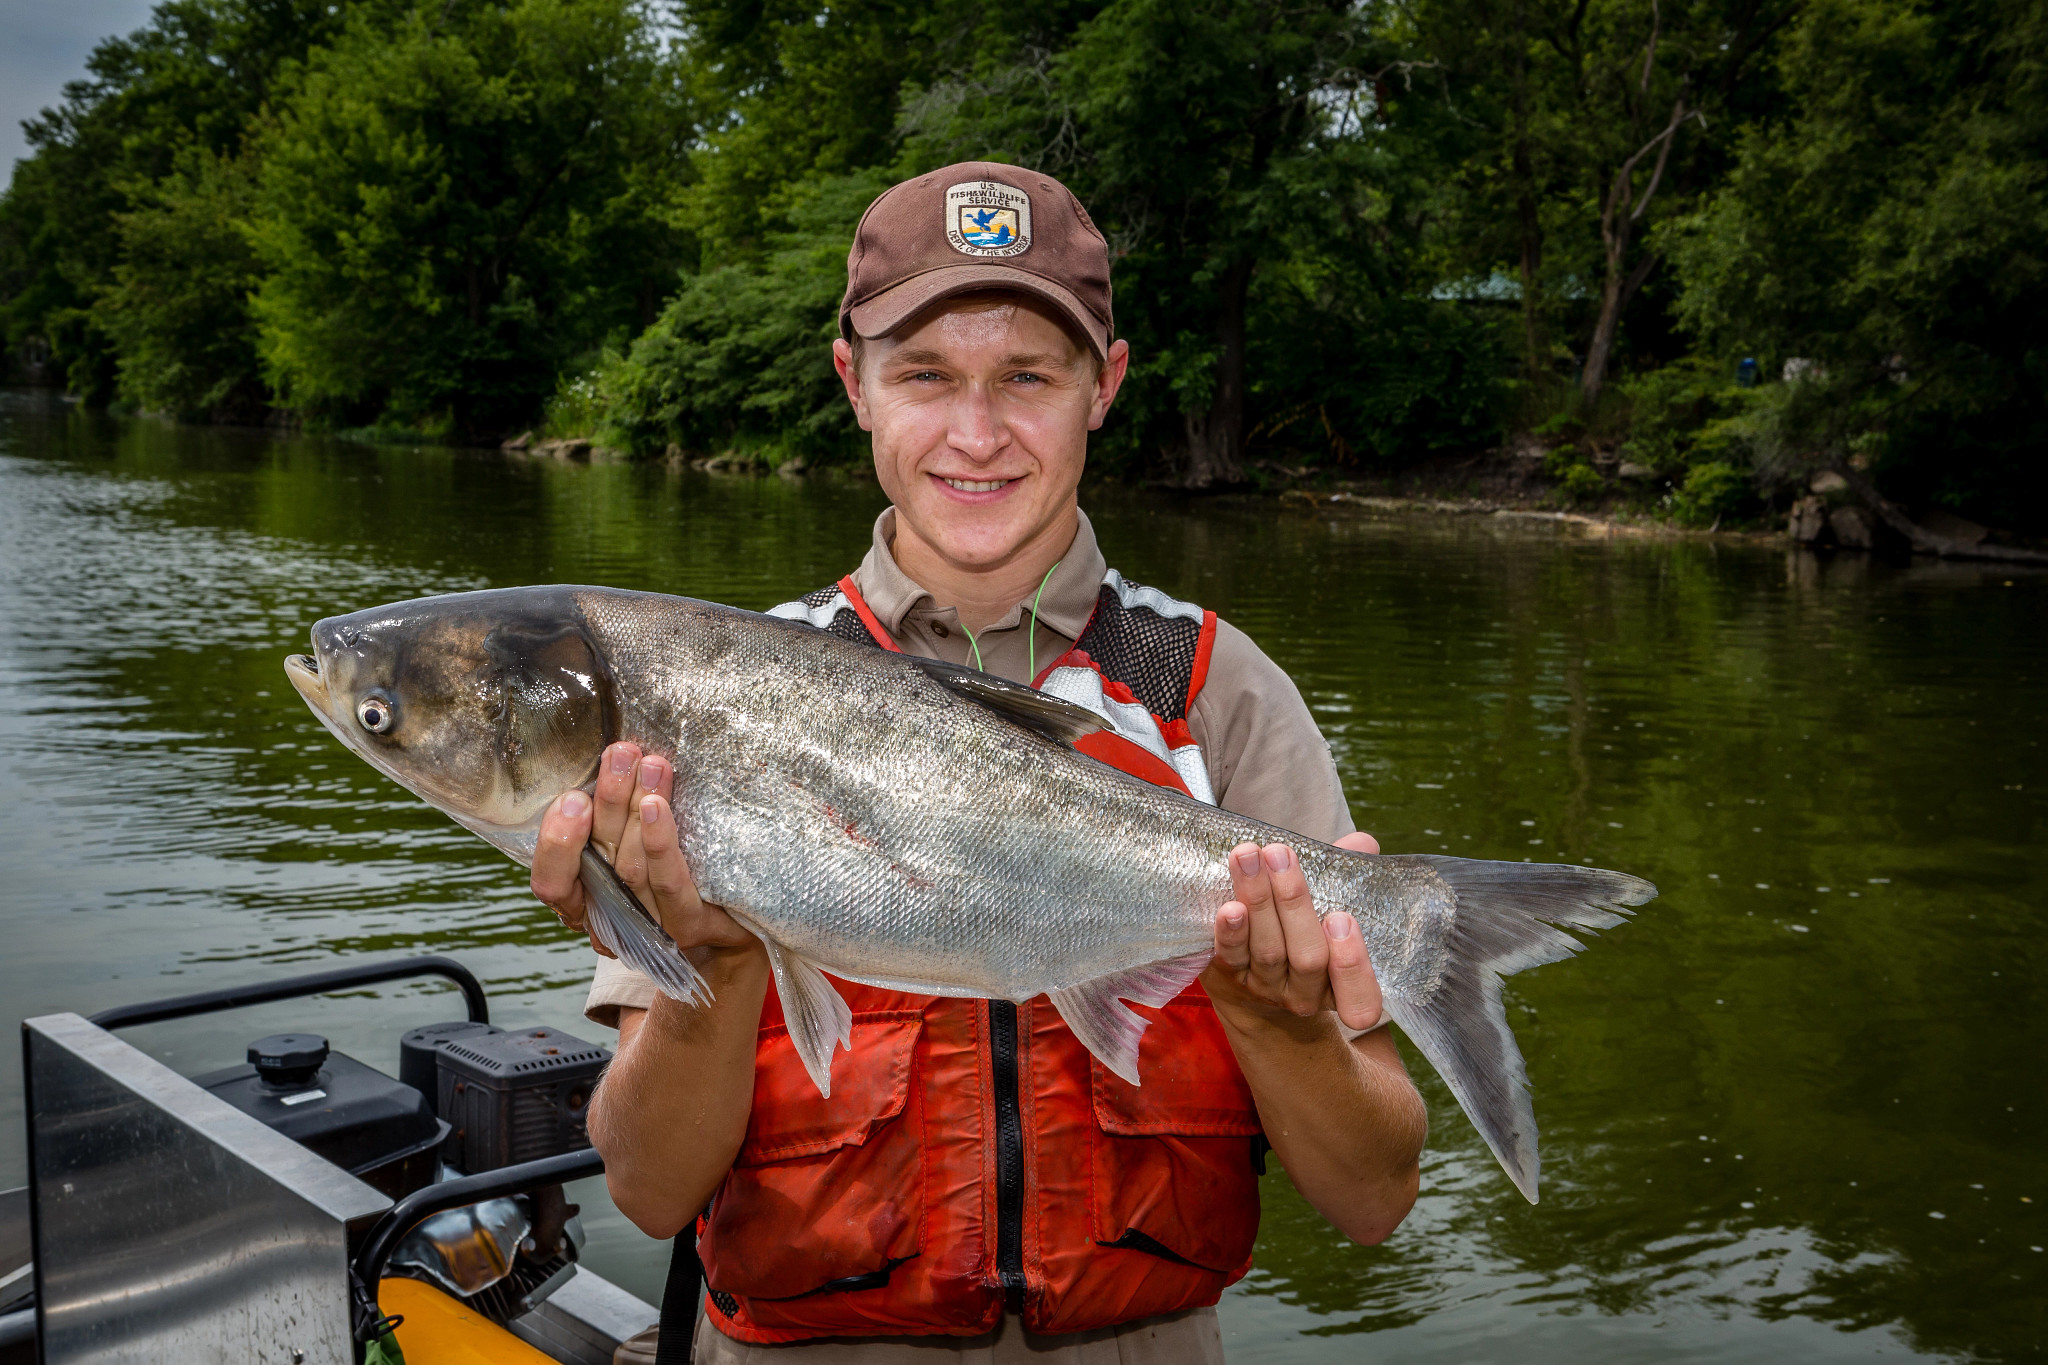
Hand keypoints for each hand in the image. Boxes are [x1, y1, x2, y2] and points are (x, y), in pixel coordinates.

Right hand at [529, 741, 754, 959]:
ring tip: (649, 765)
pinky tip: (655, 807)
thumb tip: (617, 758)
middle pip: (597, 860)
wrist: (738, 926)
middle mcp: (613, 918)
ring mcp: (651, 925)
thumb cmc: (680, 877)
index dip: (555, 844)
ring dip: (634, 807)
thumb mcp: (635, 845)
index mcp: (589, 901)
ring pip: (631, 865)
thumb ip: (616, 817)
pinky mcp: (689, 924)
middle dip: (607, 800)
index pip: (553, 882)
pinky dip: (658, 842)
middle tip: (620, 753)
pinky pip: (669, 882)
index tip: (572, 796)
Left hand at [1204, 832, 1383, 1030]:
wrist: (1247, 981)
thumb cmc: (1299, 929)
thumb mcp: (1326, 906)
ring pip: (1268, 950)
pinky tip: (1229, 907)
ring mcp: (1267, 988)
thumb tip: (1363, 843)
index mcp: (1340, 983)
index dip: (1352, 964)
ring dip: (1258, 900)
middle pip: (1308, 957)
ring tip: (1248, 856)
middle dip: (1294, 902)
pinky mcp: (1231, 979)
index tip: (1341, 918)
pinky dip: (1230, 932)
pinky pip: (1232, 958)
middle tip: (1280, 855)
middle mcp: (1306, 992)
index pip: (1359, 996)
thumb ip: (1344, 876)